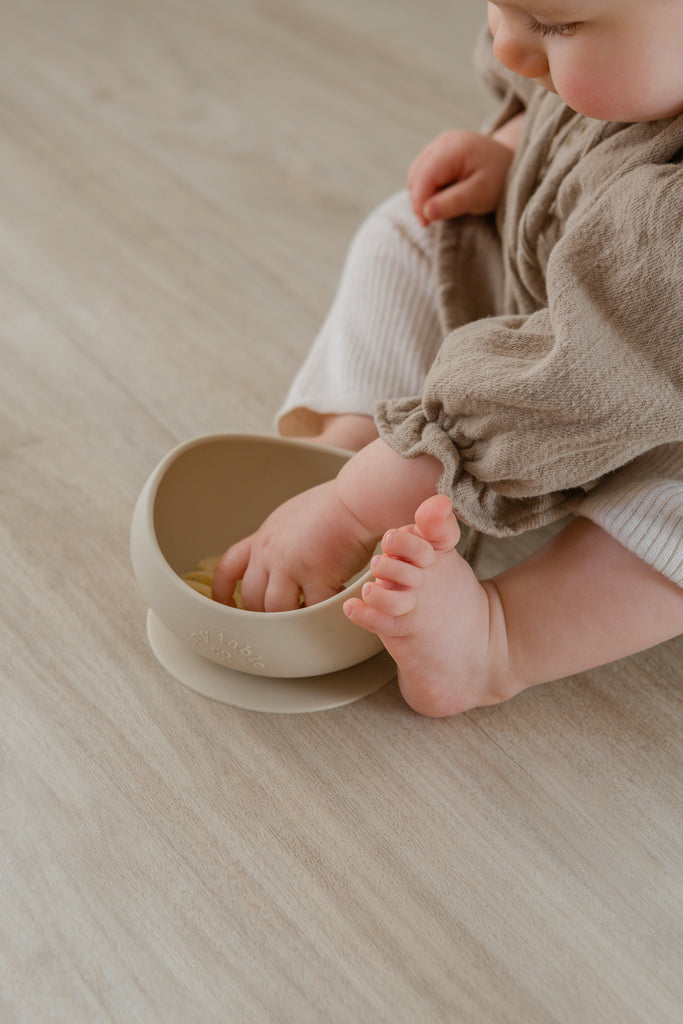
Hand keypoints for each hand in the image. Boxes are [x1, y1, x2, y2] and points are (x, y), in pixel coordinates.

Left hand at [212, 481, 377, 611]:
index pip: (228, 569)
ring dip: (291, 619)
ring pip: (276, 609)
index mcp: (262, 539)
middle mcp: (270, 553)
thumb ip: (279, 542)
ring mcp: (291, 565)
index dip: (223, 594)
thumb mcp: (290, 518)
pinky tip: (330, 608)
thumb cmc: (333, 506)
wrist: (355, 500)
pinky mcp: (317, 576)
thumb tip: (279, 561)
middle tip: (282, 619)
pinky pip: (312, 609)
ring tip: (307, 617)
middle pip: (252, 598)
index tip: (228, 608)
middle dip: (264, 614)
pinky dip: (320, 615)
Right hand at [407, 129, 514, 225]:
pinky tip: (441, 198)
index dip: (419, 202)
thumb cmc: (498, 179)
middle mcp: (442, 141)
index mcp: (454, 148)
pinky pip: (421, 173)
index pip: (424, 177)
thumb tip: (426, 213)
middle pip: (416, 175)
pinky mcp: (437, 152)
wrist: (510, 163)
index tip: (426, 223)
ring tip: (440, 208)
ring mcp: (438, 144)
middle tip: (431, 221)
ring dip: (421, 195)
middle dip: (419, 200)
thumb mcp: (480, 194)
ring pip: (415, 174)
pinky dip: (426, 189)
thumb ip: (453, 203)